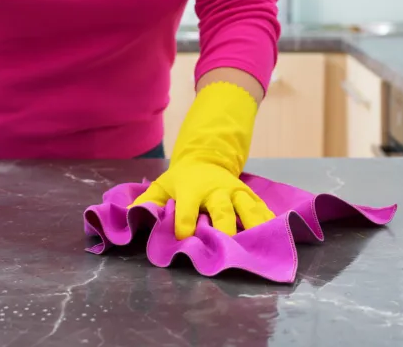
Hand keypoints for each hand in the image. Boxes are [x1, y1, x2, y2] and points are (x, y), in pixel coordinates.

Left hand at [131, 158, 273, 238]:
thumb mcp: (161, 186)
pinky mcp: (248, 194)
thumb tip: (126, 217)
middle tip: (228, 245)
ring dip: (253, 225)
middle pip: (222, 210)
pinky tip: (276, 233)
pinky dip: (268, 220)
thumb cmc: (181, 179)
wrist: (206, 157)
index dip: (184, 222)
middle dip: (224, 227)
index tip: (184, 238)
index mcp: (191, 189)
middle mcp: (215, 190)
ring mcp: (235, 192)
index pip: (187, 208)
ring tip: (259, 242)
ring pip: (246, 208)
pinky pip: (260, 207)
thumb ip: (146, 202)